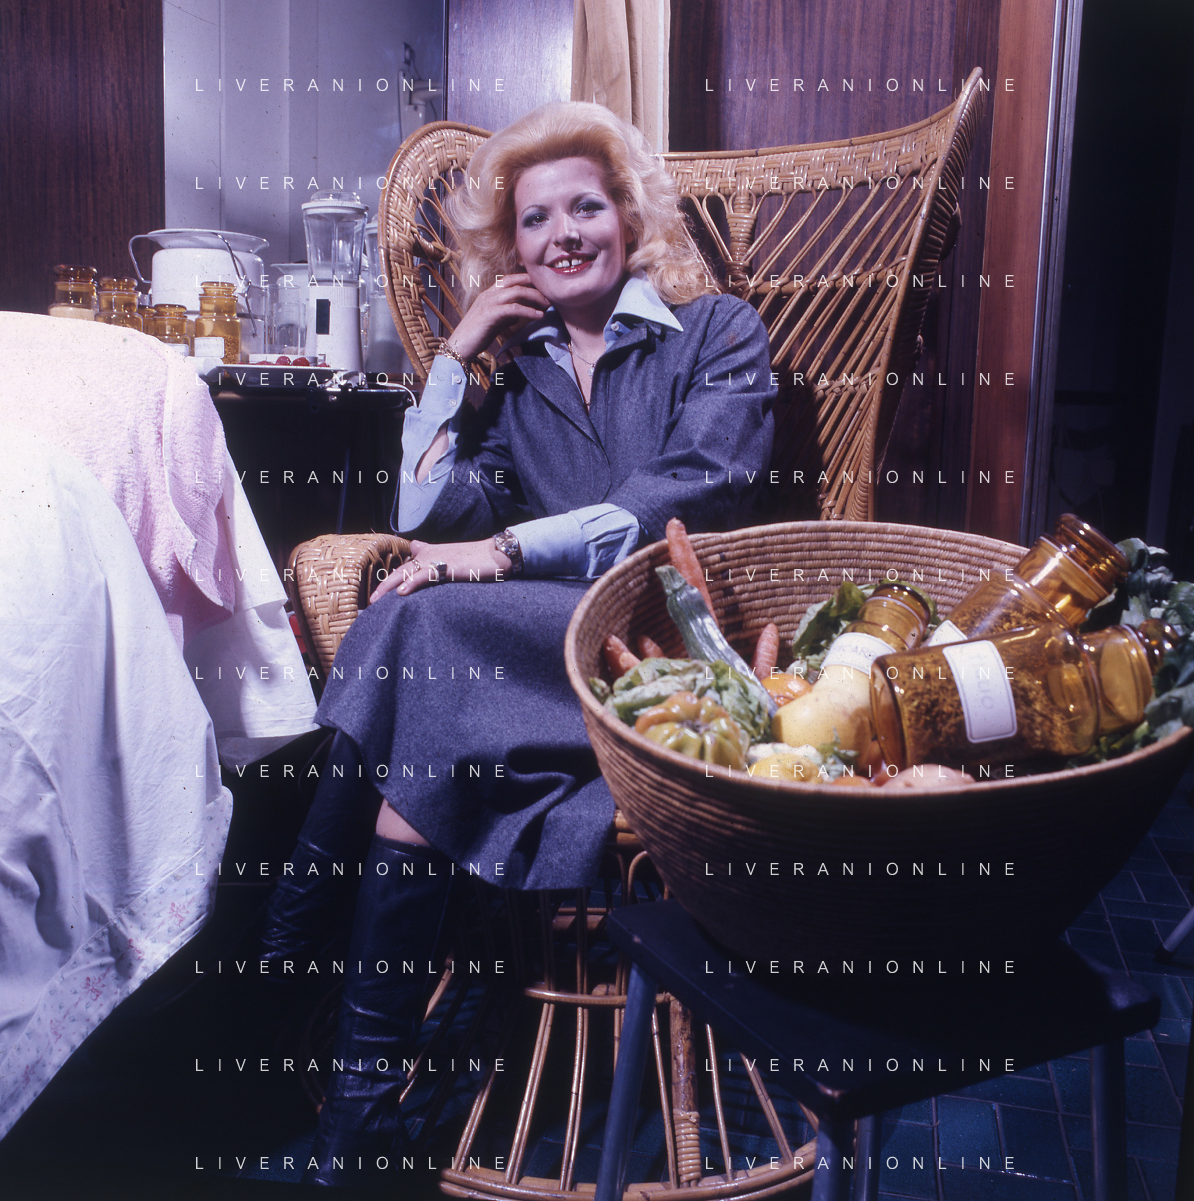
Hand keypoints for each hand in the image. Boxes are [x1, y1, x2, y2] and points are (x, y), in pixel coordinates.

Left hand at [369, 538, 514, 603]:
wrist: (496, 554)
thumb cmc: (476, 559)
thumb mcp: (450, 556)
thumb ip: (431, 553)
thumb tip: (415, 546)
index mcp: (429, 553)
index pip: (404, 567)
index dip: (389, 581)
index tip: (377, 596)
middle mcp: (429, 555)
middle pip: (400, 571)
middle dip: (383, 586)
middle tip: (370, 602)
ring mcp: (437, 560)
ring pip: (407, 573)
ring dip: (390, 587)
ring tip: (377, 600)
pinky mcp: (447, 567)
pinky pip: (425, 575)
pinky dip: (412, 583)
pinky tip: (402, 592)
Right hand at [446, 273, 548, 361]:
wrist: (460, 345)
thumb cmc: (476, 334)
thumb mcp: (495, 320)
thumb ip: (507, 314)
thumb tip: (521, 312)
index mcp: (489, 293)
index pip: (511, 279)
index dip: (527, 280)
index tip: (542, 288)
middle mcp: (489, 294)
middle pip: (516, 281)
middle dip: (535, 287)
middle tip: (550, 297)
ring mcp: (489, 302)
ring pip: (517, 292)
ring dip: (535, 298)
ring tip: (548, 306)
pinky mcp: (491, 314)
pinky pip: (514, 308)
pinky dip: (529, 311)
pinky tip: (539, 316)